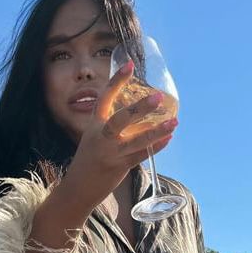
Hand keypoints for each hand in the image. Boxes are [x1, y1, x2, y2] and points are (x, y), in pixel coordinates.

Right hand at [62, 60, 177, 211]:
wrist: (77, 188)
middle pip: (120, 119)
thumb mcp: (95, 138)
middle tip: (158, 97)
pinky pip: (140, 155)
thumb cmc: (89, 161)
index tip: (130, 64)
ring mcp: (110, 153)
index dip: (117, 80)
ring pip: (135, 140)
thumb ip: (112, 126)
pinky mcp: (118, 167)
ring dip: (156, 131)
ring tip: (174, 122)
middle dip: (140, 108)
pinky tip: (168, 138)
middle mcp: (101, 137)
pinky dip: (155, 147)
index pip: (104, 97)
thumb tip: (139, 114)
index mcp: (94, 125)